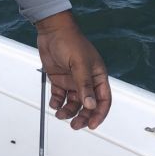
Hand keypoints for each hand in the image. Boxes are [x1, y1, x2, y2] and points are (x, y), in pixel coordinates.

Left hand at [35, 10, 111, 130]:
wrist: (51, 30)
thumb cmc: (70, 41)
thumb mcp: (79, 63)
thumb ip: (85, 85)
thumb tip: (91, 105)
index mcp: (97, 76)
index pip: (103, 101)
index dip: (99, 114)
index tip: (92, 125)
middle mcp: (86, 81)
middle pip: (88, 105)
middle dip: (82, 116)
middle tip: (75, 125)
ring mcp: (72, 81)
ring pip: (73, 103)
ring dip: (68, 111)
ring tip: (60, 114)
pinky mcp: (59, 79)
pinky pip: (60, 96)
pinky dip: (57, 102)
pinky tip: (54, 104)